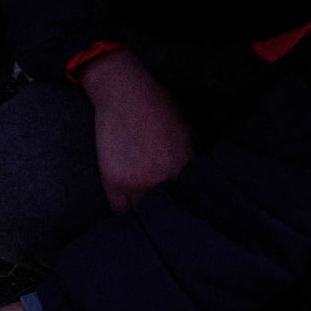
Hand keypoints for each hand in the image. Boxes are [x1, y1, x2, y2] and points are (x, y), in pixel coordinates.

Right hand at [78, 48, 194, 210]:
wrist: (125, 93)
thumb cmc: (158, 106)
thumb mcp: (188, 131)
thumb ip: (192, 158)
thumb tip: (196, 178)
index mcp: (185, 169)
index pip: (189, 204)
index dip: (185, 209)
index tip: (181, 212)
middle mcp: (164, 180)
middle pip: (166, 215)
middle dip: (165, 217)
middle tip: (162, 217)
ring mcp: (137, 183)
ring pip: (142, 215)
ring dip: (143, 216)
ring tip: (143, 216)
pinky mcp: (114, 182)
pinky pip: (119, 210)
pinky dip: (124, 212)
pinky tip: (127, 209)